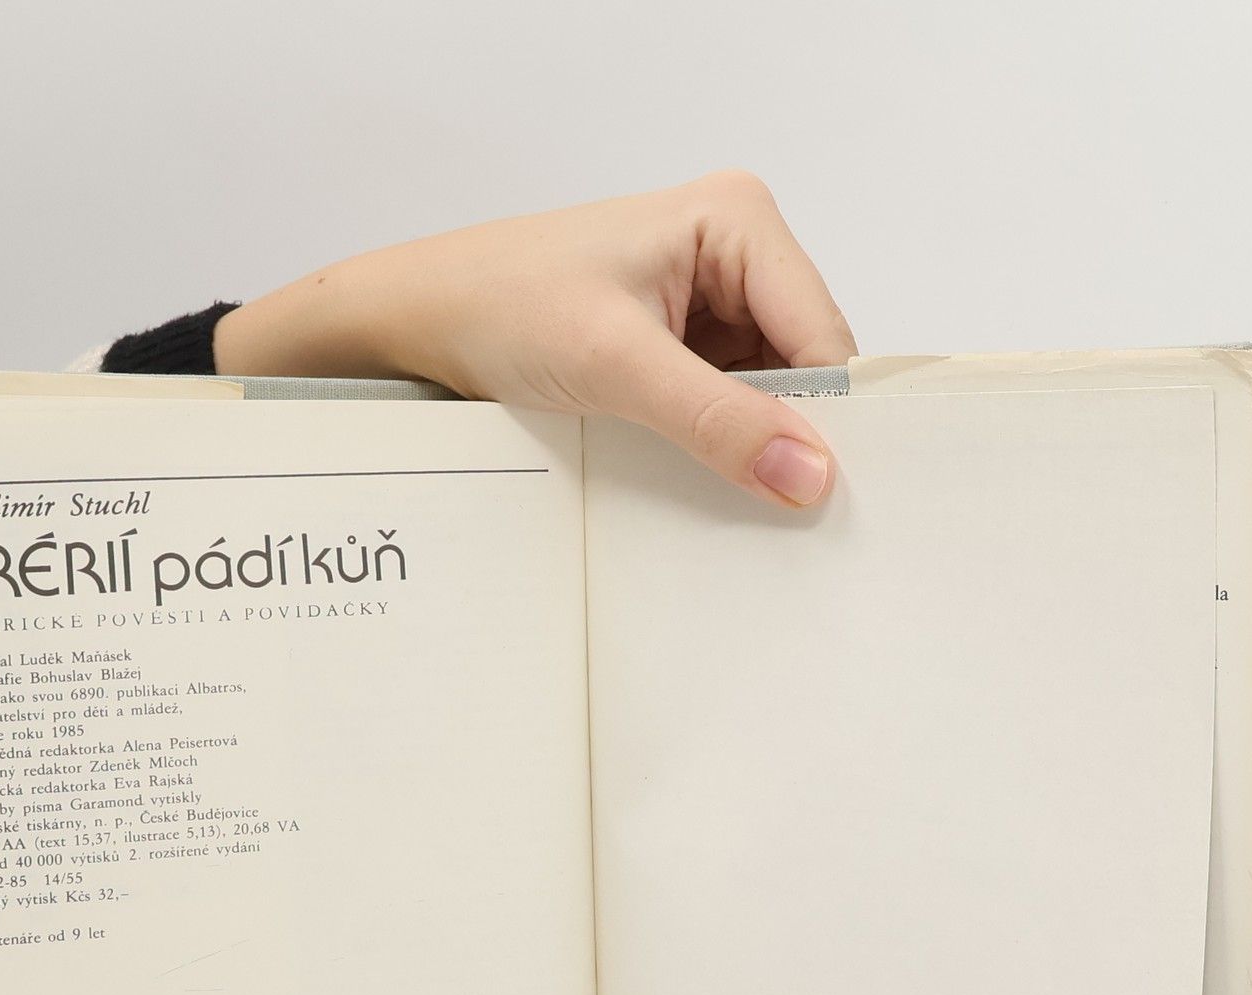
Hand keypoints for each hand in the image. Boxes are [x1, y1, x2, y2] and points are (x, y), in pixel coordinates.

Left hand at [214, 171, 855, 507]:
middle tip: (789, 517)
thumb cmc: (499, 307)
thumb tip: (812, 475)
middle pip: (806, 367)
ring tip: (740, 504)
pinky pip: (728, 408)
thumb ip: (718, 422)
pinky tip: (707, 485)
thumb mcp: (615, 367)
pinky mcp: (679, 346)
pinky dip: (722, 450)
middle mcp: (736, 252)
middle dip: (794, 436)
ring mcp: (709, 301)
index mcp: (738, 221)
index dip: (832, 420)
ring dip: (754, 450)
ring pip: (771, 396)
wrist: (418, 320)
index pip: (824, 336)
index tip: (830, 500)